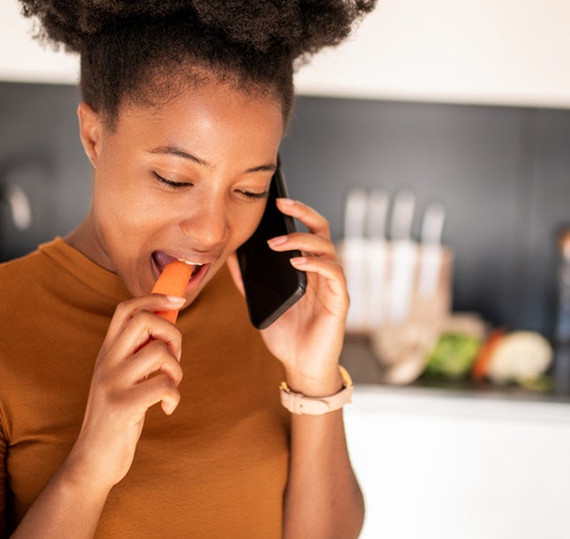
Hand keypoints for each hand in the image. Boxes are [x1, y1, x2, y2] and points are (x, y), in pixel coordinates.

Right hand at [62, 294, 183, 490]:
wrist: (91, 461)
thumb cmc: (115, 418)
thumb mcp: (121, 379)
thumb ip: (136, 355)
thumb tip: (167, 326)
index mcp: (106, 353)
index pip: (126, 308)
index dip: (155, 297)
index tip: (179, 300)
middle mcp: (107, 362)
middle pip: (145, 319)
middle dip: (173, 334)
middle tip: (174, 360)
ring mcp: (113, 383)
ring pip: (160, 352)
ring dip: (177, 370)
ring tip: (169, 389)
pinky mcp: (123, 405)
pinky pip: (164, 385)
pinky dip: (174, 396)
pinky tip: (167, 408)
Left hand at [228, 197, 346, 396]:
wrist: (301, 366)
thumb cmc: (286, 335)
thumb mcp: (260, 302)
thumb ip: (248, 281)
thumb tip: (229, 256)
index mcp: (308, 268)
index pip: (307, 230)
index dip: (296, 213)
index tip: (276, 203)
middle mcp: (323, 271)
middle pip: (321, 230)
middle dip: (303, 214)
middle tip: (282, 206)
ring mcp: (333, 285)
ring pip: (327, 248)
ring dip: (301, 241)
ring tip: (276, 245)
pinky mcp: (340, 301)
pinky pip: (333, 274)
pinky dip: (316, 264)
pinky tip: (297, 263)